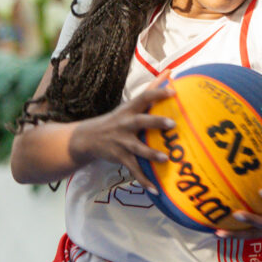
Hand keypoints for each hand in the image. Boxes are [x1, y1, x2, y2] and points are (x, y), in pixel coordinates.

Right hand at [67, 74, 174, 190]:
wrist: (87, 139)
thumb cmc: (117, 120)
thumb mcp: (130, 104)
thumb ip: (152, 89)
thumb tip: (170, 71)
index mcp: (130, 110)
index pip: (145, 97)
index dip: (159, 92)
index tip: (174, 90)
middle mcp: (126, 124)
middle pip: (141, 121)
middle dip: (156, 122)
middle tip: (173, 124)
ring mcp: (122, 142)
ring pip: (137, 148)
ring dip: (151, 154)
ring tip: (165, 159)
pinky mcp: (119, 157)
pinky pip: (133, 170)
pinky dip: (144, 180)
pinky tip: (155, 190)